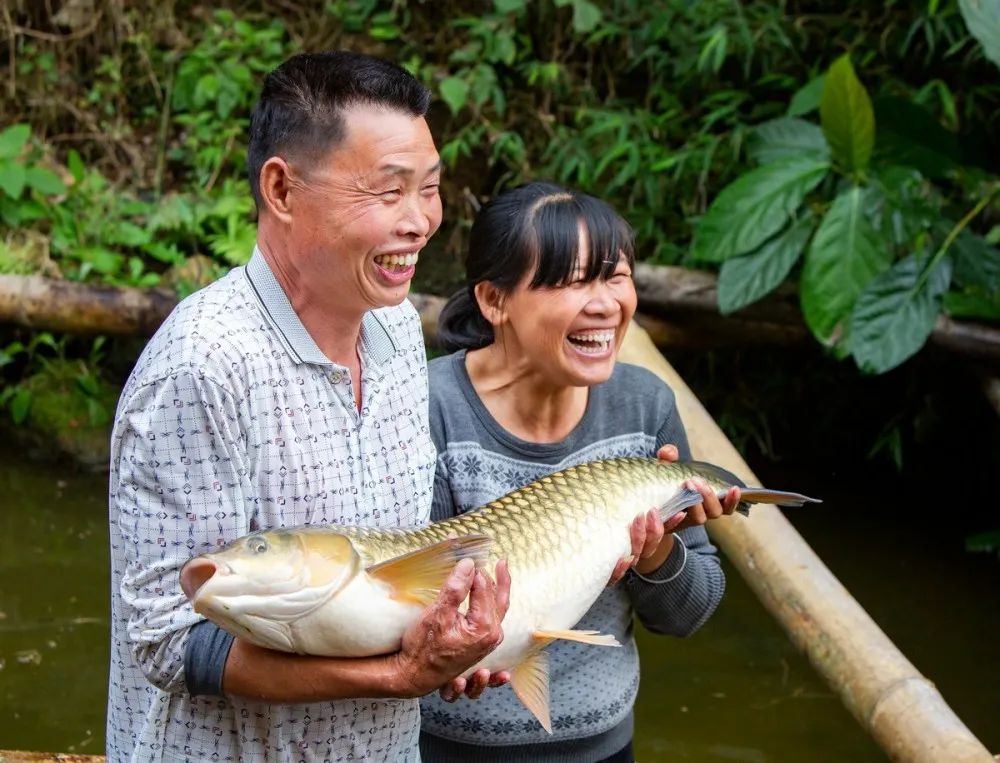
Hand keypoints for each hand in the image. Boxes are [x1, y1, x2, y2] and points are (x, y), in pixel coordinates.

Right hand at [392, 558, 510, 699]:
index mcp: (484, 627)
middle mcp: (491, 635)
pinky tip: (499, 594)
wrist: (413, 677)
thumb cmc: (422, 650)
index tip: (464, 552)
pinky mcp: (480, 645)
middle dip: (493, 574)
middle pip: (497, 596)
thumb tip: (468, 564)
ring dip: (498, 588)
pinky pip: (494, 621)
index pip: (483, 586)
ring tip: (500, 570)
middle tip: (490, 555)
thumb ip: (455, 588)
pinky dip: (496, 607)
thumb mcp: (437, 615)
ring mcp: (487, 642)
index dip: (473, 567)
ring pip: (497, 608)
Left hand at [606, 444, 740, 583]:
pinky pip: (675, 527)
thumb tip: (669, 452)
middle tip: (695, 480)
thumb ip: (667, 459)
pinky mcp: (668, 528)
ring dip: (696, 504)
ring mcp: (684, 522)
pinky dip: (676, 519)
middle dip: (709, 496)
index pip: (726, 505)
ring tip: (686, 485)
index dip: (733, 500)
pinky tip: (674, 510)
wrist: (641, 510)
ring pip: (699, 520)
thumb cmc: (660, 486)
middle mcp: (699, 514)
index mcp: (705, 502)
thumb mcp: (664, 470)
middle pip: (714, 512)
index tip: (734, 488)